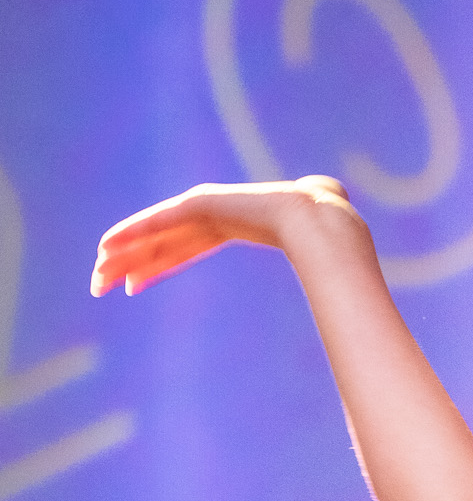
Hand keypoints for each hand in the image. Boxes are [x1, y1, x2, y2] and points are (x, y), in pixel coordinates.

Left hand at [90, 176, 362, 296]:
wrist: (328, 225)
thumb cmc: (331, 244)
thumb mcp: (322, 262)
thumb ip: (321, 271)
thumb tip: (348, 297)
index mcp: (237, 222)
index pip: (185, 245)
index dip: (157, 264)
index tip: (134, 286)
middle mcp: (215, 212)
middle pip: (161, 240)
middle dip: (129, 262)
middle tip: (100, 285)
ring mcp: (209, 205)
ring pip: (154, 232)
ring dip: (122, 253)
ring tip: (95, 275)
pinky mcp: (204, 204)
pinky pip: (160, 221)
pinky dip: (133, 234)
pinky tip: (108, 249)